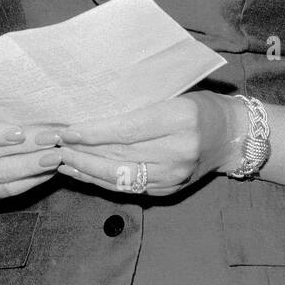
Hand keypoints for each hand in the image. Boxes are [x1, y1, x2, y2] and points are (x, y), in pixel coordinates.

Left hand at [52, 93, 241, 197]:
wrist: (234, 136)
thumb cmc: (201, 106)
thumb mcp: (175, 94)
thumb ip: (140, 104)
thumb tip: (94, 108)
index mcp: (180, 119)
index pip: (127, 130)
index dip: (94, 133)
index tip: (66, 130)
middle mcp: (178, 151)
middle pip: (119, 155)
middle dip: (80, 151)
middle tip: (51, 146)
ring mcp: (174, 175)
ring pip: (119, 175)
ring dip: (85, 169)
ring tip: (59, 160)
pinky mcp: (169, 190)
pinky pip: (127, 187)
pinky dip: (100, 180)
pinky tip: (81, 172)